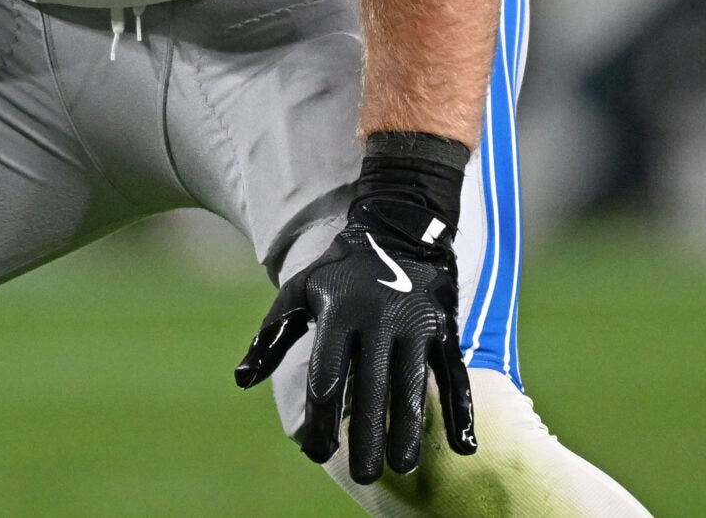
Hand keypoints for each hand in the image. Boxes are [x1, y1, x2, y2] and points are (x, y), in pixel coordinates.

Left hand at [235, 133, 476, 482]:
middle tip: (361, 474)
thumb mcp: (300, 292)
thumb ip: (272, 336)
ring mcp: (416, 323)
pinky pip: (454, 374)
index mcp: (340, 314)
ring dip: (408, 430)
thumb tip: (241, 380)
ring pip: (412, 386)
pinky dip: (461, 410)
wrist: (399, 230)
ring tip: (402, 467)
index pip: (327, 378)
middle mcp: (380, 319)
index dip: (320, 420)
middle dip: (365, 436)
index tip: (315, 453)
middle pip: (371, 389)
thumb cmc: (341, 273)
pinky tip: (464, 446)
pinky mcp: (445, 328)